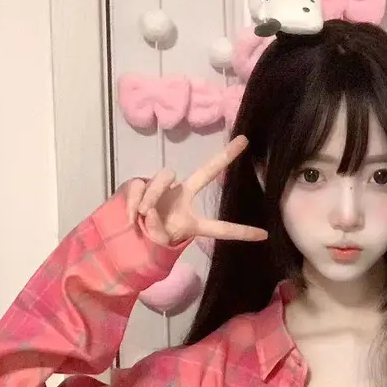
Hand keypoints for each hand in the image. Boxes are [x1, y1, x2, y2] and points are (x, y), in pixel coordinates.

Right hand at [124, 136, 267, 246]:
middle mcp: (181, 197)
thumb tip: (149, 211)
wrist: (121, 236)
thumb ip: (158, 232)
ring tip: (143, 216)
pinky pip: (139, 185)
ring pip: (164, 177)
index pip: (219, 227)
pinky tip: (132, 216)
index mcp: (191, 220)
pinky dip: (135, 201)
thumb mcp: (159, 245)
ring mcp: (162, 188)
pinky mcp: (140, 183)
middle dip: (225, 157)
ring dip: (152, 197)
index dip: (240, 232)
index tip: (264, 234)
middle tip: (245, 140)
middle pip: (205, 173)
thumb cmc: (146, 242)